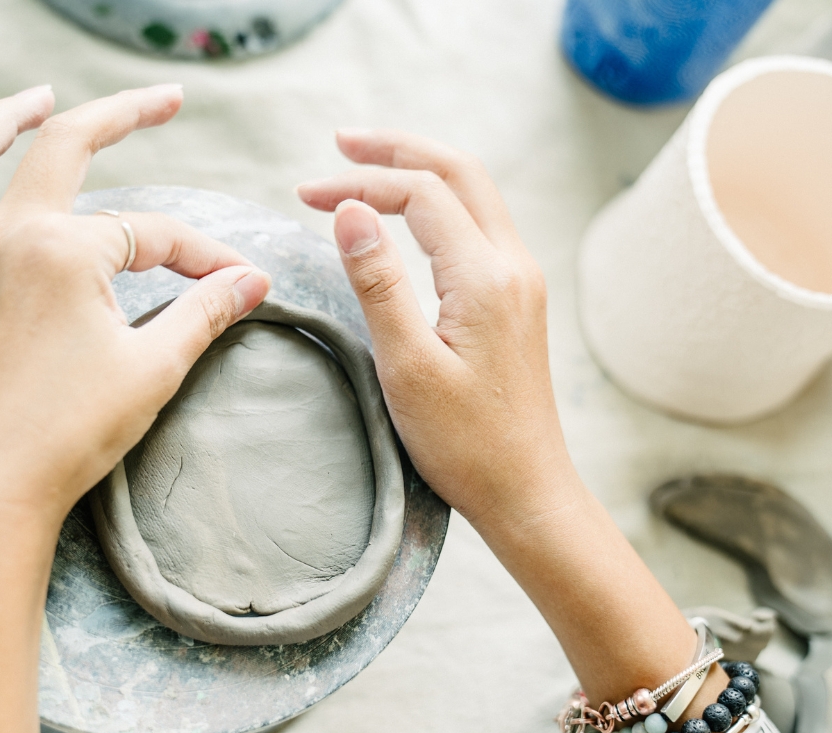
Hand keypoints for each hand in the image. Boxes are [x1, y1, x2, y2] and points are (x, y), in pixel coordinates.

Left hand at [0, 84, 271, 521]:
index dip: (204, 255)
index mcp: (65, 253)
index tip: (240, 281)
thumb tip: (253, 281)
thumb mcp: (155, 368)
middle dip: (121, 115)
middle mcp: (5, 240)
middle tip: (164, 101)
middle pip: (62, 147)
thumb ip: (204, 312)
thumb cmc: (72, 435)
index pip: (153, 234)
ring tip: (34, 100)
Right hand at [297, 129, 574, 532]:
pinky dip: (437, 204)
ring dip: (420, 171)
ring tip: (365, 165)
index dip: (361, 183)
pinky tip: (407, 215)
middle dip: (397, 150)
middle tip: (340, 143)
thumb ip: (378, 284)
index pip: (422, 193)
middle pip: (458, 172)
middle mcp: (513, 266)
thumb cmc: (465, 443)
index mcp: (486, 278)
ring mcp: (521, 281)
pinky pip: (479, 226)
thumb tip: (348, 211)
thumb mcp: (408, 367)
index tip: (304, 195)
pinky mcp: (517, 299)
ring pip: (473, 194)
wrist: (527, 490)